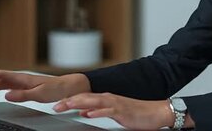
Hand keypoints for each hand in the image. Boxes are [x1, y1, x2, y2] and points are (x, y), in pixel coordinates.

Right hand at [0, 70, 90, 107]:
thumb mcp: (40, 93)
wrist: (70, 87)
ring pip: (0, 84)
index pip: (0, 76)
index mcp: (23, 78)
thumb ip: (23, 94)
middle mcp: (21, 79)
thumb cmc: (57, 89)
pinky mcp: (25, 88)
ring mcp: (22, 83)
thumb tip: (6, 94)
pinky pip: (6, 88)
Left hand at [52, 92, 176, 129]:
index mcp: (106, 99)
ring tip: (67, 105)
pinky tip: (89, 113)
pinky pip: (108, 111)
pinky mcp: (123, 112)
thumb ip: (98, 111)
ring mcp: (116, 104)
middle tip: (55, 105)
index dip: (69, 100)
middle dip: (69, 101)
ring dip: (80, 103)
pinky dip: (97, 112)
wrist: (155, 112)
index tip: (56, 104)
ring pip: (94, 102)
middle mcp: (109, 99)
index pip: (84, 98)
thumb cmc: (136, 114)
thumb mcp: (113, 113)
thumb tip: (83, 112)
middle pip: (85, 98)